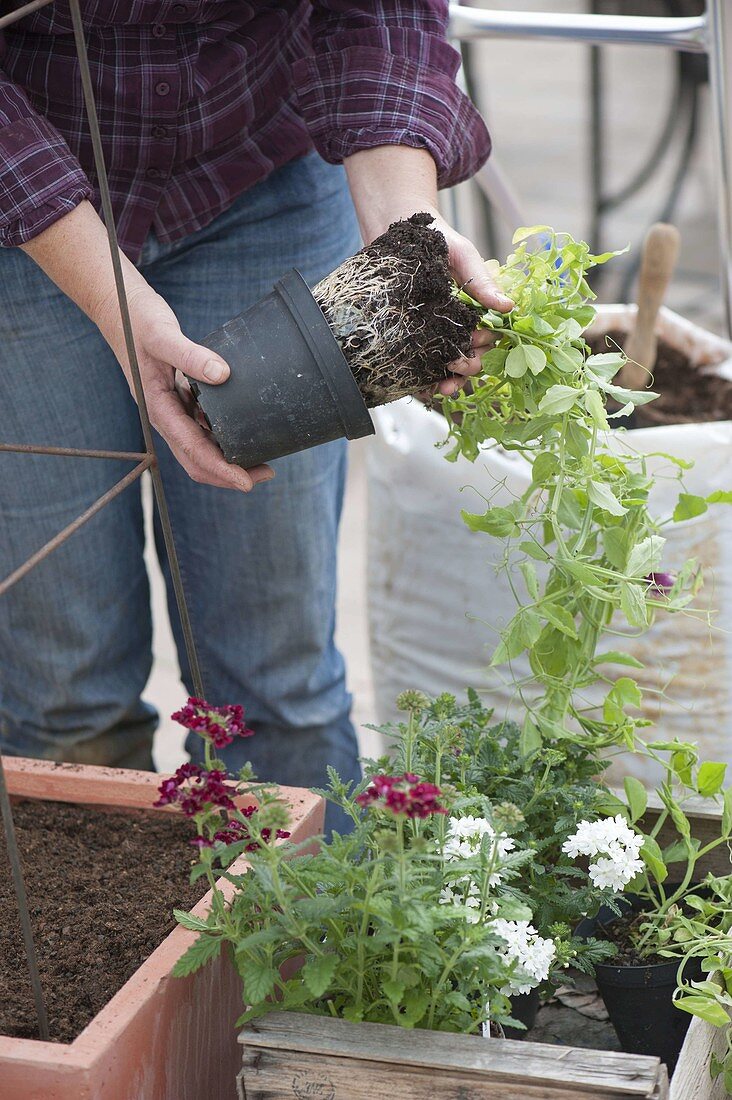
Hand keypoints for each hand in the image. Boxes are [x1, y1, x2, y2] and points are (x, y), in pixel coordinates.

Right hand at [97, 282, 273, 491]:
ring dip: (227, 457)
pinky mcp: (178, 400)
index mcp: (158, 408)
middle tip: (266, 472)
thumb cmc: (136, 321)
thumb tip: (223, 375)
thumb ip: (191, 355)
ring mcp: (171, 410)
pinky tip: (243, 429)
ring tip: (261, 457)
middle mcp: (165, 416)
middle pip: (196, 460)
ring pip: (200, 447)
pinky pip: (201, 427)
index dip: (221, 469)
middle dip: (229, 473)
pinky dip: (222, 435)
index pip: (192, 450)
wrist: (118, 309)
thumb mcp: (163, 335)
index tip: (246, 482)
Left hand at [343, 146, 512, 397]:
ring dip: (449, 382)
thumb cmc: (434, 238)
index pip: (487, 336)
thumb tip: (509, 306)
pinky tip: (421, 390)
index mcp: (474, 308)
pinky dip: (422, 383)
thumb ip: (482, 281)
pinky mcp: (410, 339)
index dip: (484, 345)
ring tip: (441, 389)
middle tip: (456, 367)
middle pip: (469, 357)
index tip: (476, 344)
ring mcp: (432, 334)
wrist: (395, 228)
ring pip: (446, 368)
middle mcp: (455, 325)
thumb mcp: (462, 255)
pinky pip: (419, 368)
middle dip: (466, 367)